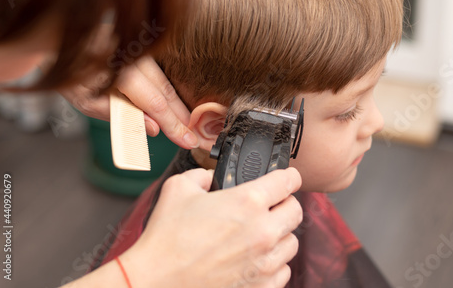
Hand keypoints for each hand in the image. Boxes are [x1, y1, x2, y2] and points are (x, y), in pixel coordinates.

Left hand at [59, 57, 198, 148]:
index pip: (155, 103)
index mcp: (120, 71)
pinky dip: (167, 91)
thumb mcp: (88, 103)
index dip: (173, 124)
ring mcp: (139, 50)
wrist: (61, 42)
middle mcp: (133, 56)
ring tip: (185, 124)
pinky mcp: (141, 49)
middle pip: (166, 91)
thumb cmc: (72, 76)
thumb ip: (122, 116)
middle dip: (181, 116)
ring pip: (164, 81)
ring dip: (176, 105)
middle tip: (192, 136)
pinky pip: (158, 74)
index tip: (186, 140)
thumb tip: (153, 129)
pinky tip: (173, 106)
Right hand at [122, 168, 302, 287]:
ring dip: (280, 235)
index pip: (289, 181)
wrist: (157, 280)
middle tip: (271, 206)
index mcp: (248, 202)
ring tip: (260, 234)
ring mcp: (264, 262)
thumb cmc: (166, 238)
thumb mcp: (179, 188)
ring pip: (292, 242)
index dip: (288, 176)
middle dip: (285, 204)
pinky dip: (274, 263)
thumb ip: (202, 175)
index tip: (287, 178)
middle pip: (296, 210)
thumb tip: (210, 178)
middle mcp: (263, 231)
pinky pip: (283, 271)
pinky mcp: (261, 286)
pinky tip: (256, 259)